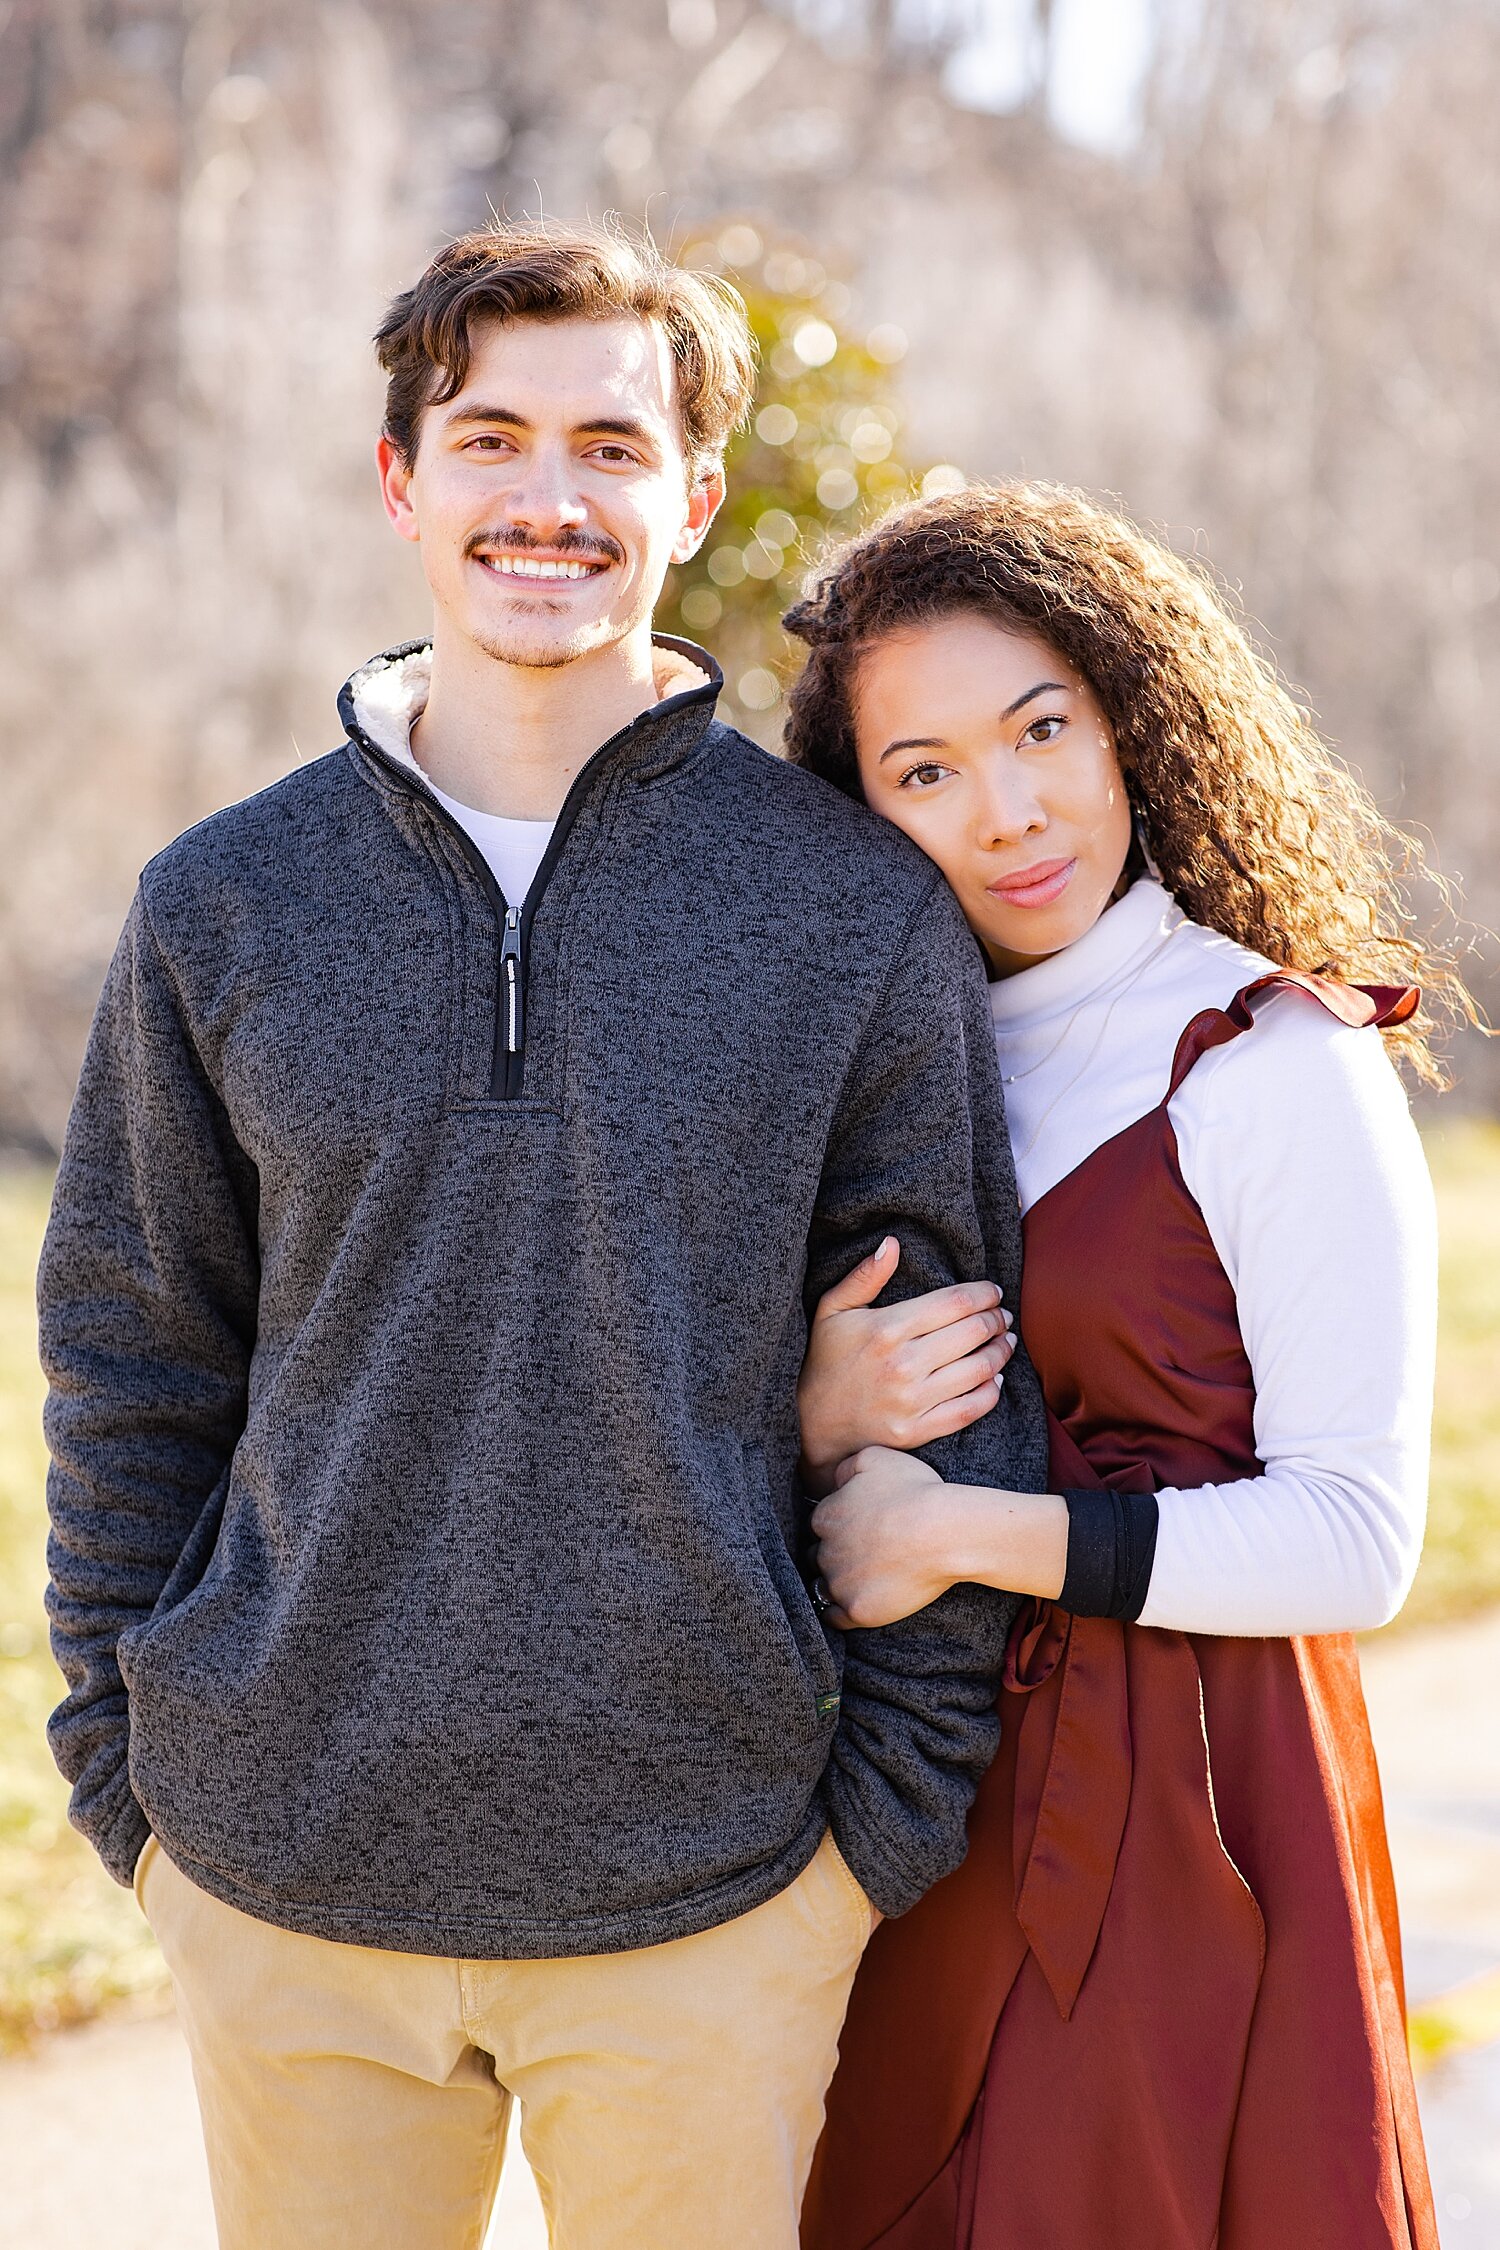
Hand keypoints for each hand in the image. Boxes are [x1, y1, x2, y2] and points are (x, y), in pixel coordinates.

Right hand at [797, 1238, 1014, 1489]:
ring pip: (980, 1370)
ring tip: (1005, 1341)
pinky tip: (996, 1379)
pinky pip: (970, 1409)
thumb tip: (892, 1243)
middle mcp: (903, 1364)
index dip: (983, 1293)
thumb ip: (865, 1276)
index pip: (954, 1302)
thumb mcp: (833, 1309)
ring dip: (1001, 1352)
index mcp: (887, 1328)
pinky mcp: (917, 1430)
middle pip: (973, 1333)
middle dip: (996, 1319)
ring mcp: (912, 1401)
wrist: (811, 1424)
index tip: (993, 1292)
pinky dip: (992, 1392)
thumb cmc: (825, 1359)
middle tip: (1002, 1316)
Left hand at [812, 1448, 960, 1628]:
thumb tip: (837, 1480)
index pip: (820, 1525)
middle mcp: (825, 1551)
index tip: (859, 1530)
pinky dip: (842, 1613)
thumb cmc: (916, 1491)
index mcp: (826, 1516)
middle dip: (837, 1555)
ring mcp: (840, 1583)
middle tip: (865, 1555)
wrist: (944, 1533)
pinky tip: (857, 1604)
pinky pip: (836, 1618)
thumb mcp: (877, 1458)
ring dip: (838, 1584)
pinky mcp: (857, 1610)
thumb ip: (847, 1466)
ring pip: (825, 1587)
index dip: (839, 1527)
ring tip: (864, 1581)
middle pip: (820, 1556)